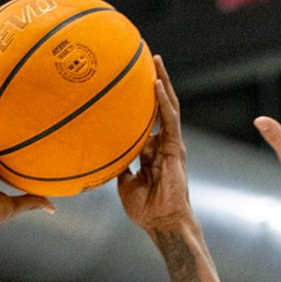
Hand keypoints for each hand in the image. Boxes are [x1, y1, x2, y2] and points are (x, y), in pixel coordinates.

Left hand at [117, 56, 193, 234]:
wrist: (162, 222)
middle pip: (159, 106)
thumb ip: (120, 168)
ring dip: (162, 82)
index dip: (139, 103)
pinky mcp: (175, 147)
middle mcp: (163, 144)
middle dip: (155, 82)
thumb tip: (105, 158)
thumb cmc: (145, 209)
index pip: (146, 121)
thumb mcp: (125, 185)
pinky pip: (169, 119)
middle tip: (147, 59)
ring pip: (168, 106)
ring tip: (156, 60)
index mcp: (152, 152)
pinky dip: (162, 100)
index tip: (128, 85)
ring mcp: (171, 144)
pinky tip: (156, 83)